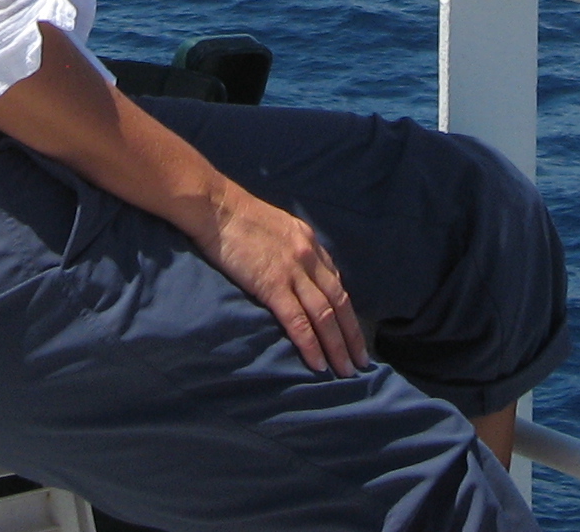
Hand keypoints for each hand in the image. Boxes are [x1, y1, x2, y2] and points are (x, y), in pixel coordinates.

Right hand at [197, 185, 368, 375]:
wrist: (218, 208)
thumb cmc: (240, 216)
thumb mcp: (280, 227)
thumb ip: (293, 248)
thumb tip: (298, 271)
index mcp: (310, 243)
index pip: (336, 283)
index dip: (346, 312)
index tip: (351, 333)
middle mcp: (310, 257)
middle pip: (339, 302)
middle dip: (352, 335)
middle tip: (361, 362)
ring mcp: (293, 271)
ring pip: (324, 315)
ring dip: (338, 346)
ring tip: (345, 371)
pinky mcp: (273, 285)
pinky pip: (298, 321)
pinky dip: (311, 345)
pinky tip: (318, 364)